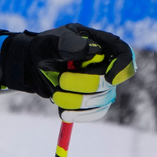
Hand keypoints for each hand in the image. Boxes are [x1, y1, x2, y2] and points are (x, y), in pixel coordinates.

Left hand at [0, 24, 135, 121]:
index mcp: (100, 43)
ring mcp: (102, 83)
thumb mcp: (52, 42)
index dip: (123, 67)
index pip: (123, 53)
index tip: (109, 77)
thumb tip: (92, 49)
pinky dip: (80, 114)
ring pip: (102, 99)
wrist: (33, 65)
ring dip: (77, 100)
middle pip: (109, 81)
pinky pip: (96, 112)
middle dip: (84, 84)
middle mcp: (106, 64)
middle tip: (62, 80)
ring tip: (55, 95)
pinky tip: (64, 113)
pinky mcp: (93, 100)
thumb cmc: (46, 48)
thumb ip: (69, 44)